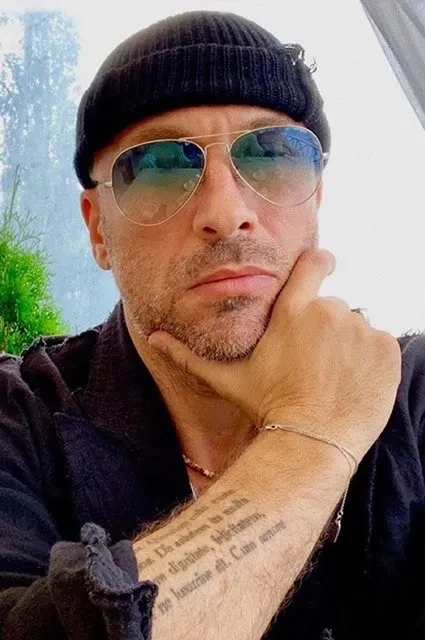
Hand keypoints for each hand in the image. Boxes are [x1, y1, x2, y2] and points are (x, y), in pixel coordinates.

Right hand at [148, 249, 401, 460]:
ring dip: (347, 347)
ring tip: (330, 378)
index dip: (321, 262)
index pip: (315, 262)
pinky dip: (370, 361)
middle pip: (332, 308)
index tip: (324, 267)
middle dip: (324, 330)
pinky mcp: (385, 350)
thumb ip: (189, 355)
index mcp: (293, 310)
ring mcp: (361, 330)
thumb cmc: (268, 408)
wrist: (311, 443)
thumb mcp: (228, 380)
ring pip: (356, 328)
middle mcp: (329, 311)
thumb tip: (152, 337)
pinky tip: (351, 384)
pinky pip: (380, 345)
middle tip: (312, 364)